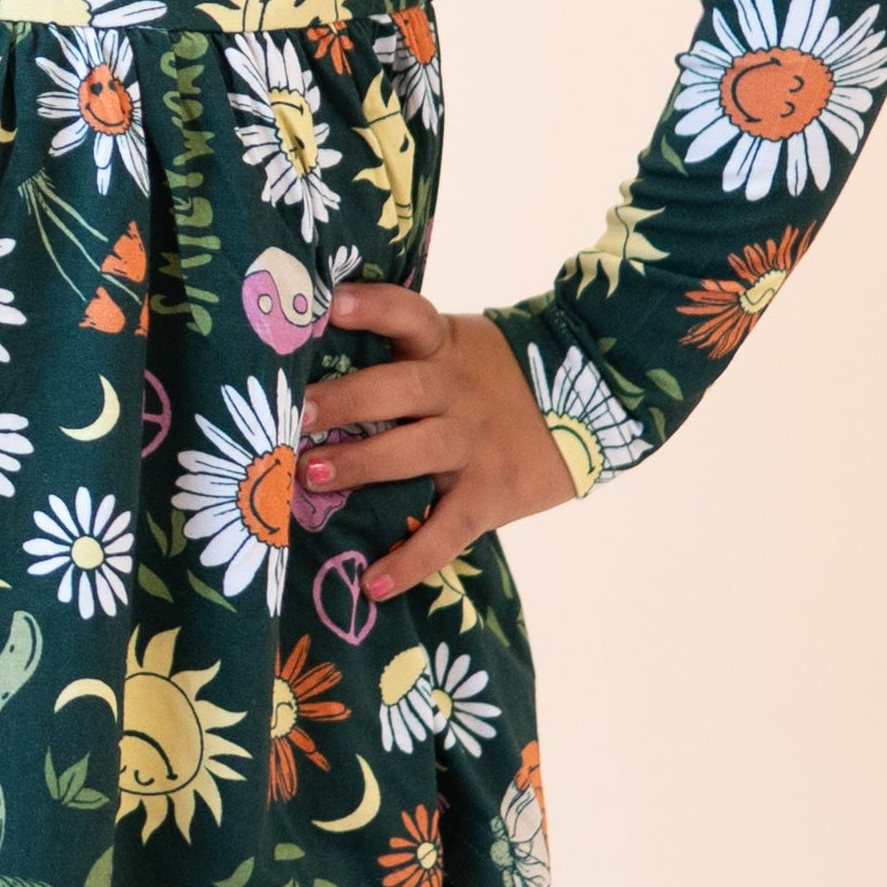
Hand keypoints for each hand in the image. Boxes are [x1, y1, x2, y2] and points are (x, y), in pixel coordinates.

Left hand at [297, 283, 576, 607]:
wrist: (589, 406)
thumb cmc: (491, 378)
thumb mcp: (455, 347)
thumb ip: (401, 352)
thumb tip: (308, 363)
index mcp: (443, 347)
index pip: (410, 316)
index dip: (373, 307)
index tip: (331, 303)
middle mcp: (457, 392)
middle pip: (403, 388)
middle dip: (347, 401)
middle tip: (297, 415)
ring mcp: (474, 446)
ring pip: (418, 452)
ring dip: (362, 463)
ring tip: (310, 477)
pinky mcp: (490, 495)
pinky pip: (448, 531)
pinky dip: (412, 561)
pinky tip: (373, 583)